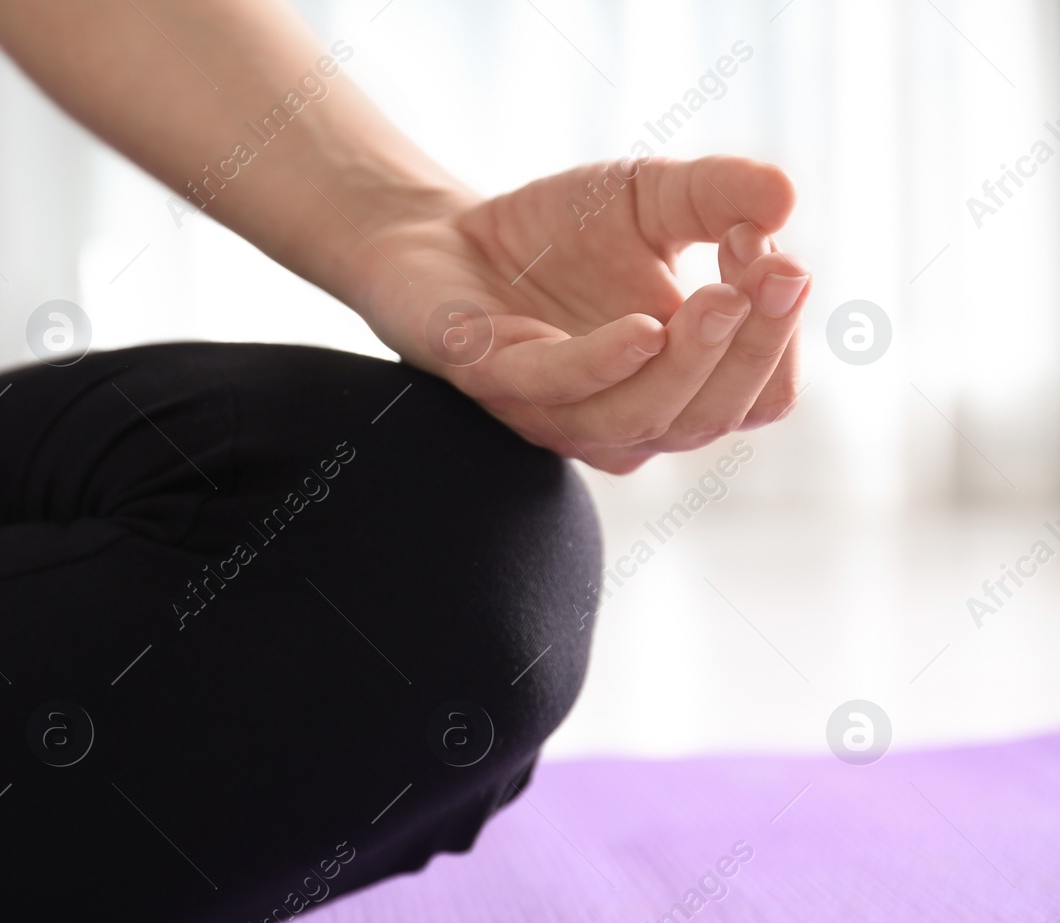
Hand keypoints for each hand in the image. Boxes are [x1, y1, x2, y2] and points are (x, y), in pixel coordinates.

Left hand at [351, 155, 808, 473]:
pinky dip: (605, 364)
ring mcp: (556, 411)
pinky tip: (645, 330)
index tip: (778, 255)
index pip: (759, 395)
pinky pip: (559, 389)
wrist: (441, 234)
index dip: (778, 336)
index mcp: (676, 386)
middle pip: (711, 416)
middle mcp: (623, 416)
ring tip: (722, 296)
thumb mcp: (652, 198)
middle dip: (752, 348)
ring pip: (643, 419)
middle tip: (778, 272)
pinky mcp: (492, 381)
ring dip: (692, 363)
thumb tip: (787, 198)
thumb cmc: (556, 234)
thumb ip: (718, 196)